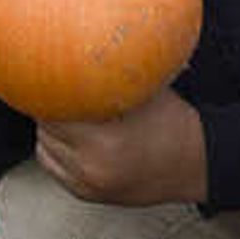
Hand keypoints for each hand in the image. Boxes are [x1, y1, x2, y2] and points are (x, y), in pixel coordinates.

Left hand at [31, 87, 207, 206]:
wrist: (195, 166)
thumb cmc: (174, 124)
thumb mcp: (145, 89)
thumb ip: (112, 73)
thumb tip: (84, 45)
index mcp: (105, 141)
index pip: (54, 110)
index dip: (50, 89)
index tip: (50, 74)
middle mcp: (91, 167)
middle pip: (46, 128)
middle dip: (51, 107)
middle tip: (59, 89)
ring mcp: (87, 184)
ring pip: (44, 147)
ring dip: (52, 130)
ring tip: (70, 114)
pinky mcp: (85, 194)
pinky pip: (53, 166)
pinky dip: (57, 150)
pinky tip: (74, 138)